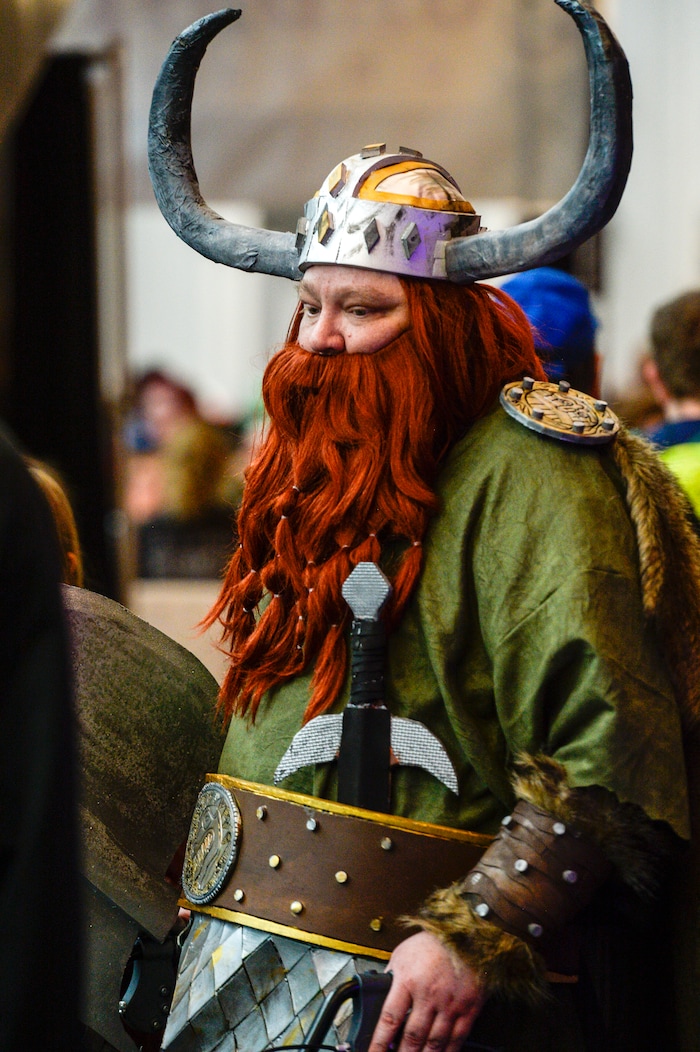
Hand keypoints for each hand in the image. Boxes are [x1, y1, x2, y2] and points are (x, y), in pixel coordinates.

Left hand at [368, 931, 483, 1051]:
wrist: (468, 933)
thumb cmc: (434, 942)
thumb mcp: (403, 953)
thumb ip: (391, 976)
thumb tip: (380, 993)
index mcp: (408, 979)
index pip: (389, 1019)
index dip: (379, 1043)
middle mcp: (429, 994)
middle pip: (412, 1037)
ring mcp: (450, 1003)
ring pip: (434, 1043)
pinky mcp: (469, 1008)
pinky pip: (457, 1038)